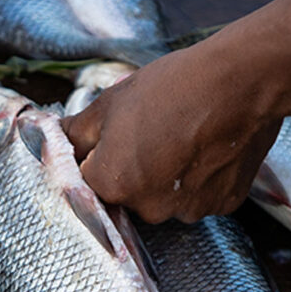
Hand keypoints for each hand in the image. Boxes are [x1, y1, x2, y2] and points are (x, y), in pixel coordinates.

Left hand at [61, 45, 282, 223]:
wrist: (239, 81)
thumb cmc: (171, 87)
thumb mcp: (110, 102)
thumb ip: (74, 132)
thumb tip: (51, 140)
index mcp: (113, 184)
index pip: (88, 183)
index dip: (94, 160)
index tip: (110, 141)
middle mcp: (149, 208)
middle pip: (127, 195)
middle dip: (131, 169)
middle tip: (150, 132)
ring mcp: (189, 211)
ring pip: (165, 198)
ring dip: (165, 176)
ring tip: (181, 136)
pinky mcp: (222, 205)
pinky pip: (199, 196)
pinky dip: (199, 178)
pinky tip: (205, 147)